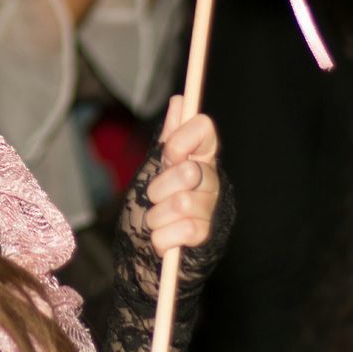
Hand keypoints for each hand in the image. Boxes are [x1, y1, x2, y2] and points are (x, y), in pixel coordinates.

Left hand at [145, 95, 219, 257]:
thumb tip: (180, 101)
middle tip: (153, 197)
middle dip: (159, 187)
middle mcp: (210, 179)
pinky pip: (183, 231)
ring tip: (155, 220)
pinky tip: (164, 239)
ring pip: (182, 203)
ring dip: (156, 216)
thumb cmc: (147, 204)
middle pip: (188, 170)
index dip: (182, 139)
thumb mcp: (152, 166)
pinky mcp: (207, 237)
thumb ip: (168, 137)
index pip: (204, 128)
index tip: (169, 154)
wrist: (141, 250)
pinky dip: (162, 238)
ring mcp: (211, 208)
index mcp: (198, 157)